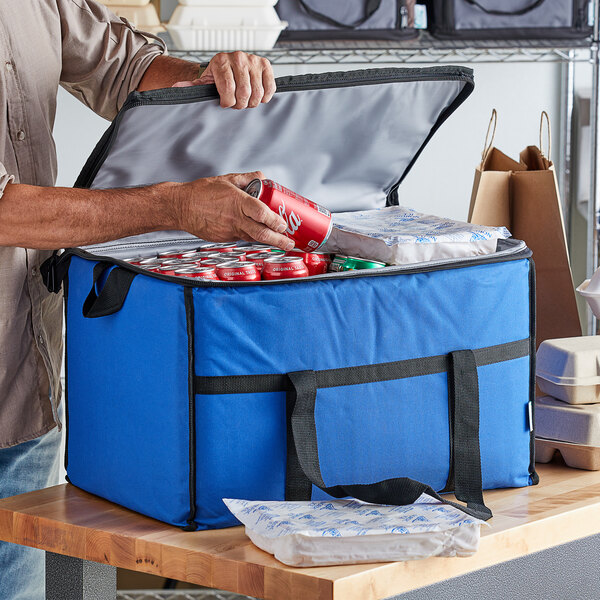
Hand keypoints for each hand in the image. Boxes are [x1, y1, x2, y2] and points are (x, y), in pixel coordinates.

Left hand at [172, 51, 275, 109]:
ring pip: (257, 92)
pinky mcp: (265, 64)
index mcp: (220, 61)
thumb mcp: (203, 83)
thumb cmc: (217, 79)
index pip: (228, 89)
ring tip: (246, 101)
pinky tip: (258, 97)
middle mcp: (237, 57)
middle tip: (237, 104)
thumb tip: (176, 88)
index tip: (225, 104)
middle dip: (240, 104)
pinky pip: (269, 87)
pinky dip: (265, 97)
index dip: (228, 103)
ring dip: (252, 102)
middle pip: (244, 92)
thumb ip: (191, 87)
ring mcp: (253, 59)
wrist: (228, 68)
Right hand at [173, 171, 293, 249]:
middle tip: (289, 244)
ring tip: (280, 243)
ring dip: (267, 242)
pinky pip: (242, 238)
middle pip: (261, 233)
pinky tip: (258, 236)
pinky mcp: (224, 238)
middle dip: (278, 241)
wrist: (180, 207)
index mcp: (237, 201)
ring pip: (253, 238)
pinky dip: (251, 238)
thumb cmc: (200, 193)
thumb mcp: (227, 179)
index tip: (283, 224)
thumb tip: (263, 177)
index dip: (275, 221)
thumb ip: (248, 178)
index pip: (261, 214)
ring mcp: (229, 230)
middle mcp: (235, 218)